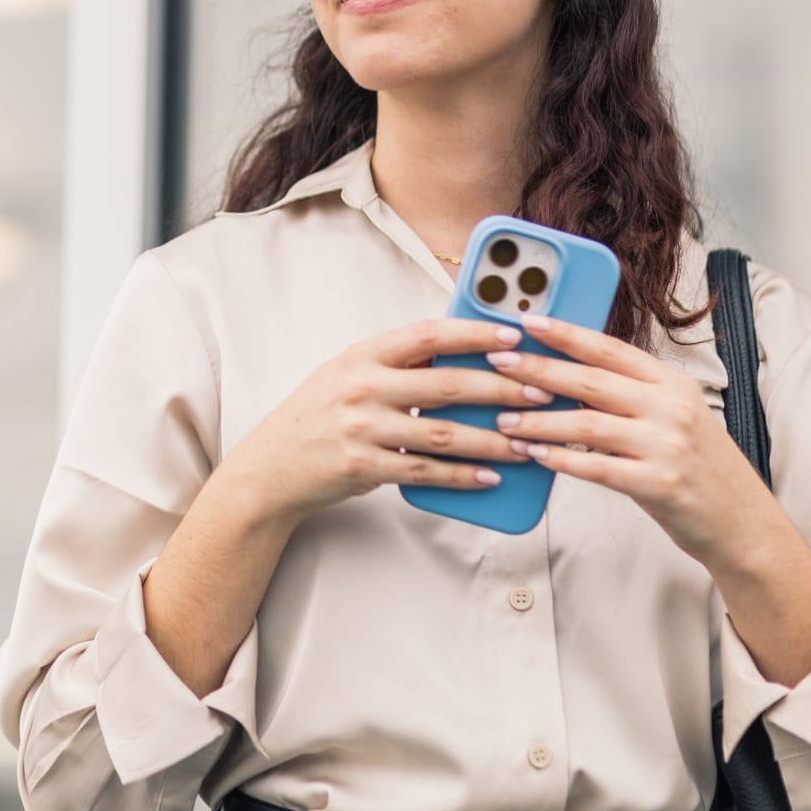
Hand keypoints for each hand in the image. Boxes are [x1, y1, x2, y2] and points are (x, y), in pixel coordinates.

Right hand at [225, 317, 554, 525]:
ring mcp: (360, 428)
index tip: (514, 336)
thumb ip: (396, 365)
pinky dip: (462, 475)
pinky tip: (490, 477)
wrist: (269, 468)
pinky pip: (425, 471)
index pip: (427, 334)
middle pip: (446, 384)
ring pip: (443, 433)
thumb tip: (459, 354)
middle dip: (501, 388)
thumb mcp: (346, 376)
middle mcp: (361, 387)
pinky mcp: (362, 466)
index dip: (474, 333)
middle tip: (542, 392)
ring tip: (528, 442)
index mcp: (361, 356)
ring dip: (493, 439)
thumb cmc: (315, 418)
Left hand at [485, 314, 778, 564]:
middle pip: (591, 381)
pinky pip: (597, 468)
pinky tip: (533, 454)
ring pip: (587, 424)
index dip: (566, 333)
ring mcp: (667, 446)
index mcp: (672, 383)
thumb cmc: (697, 467)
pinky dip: (560, 460)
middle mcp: (671, 408)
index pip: (610, 349)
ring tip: (502, 419)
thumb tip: (563, 378)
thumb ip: (629, 395)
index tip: (526, 321)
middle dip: (538, 370)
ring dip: (539, 421)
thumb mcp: (672, 417)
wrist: (743, 523)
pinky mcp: (660, 484)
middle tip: (498, 363)